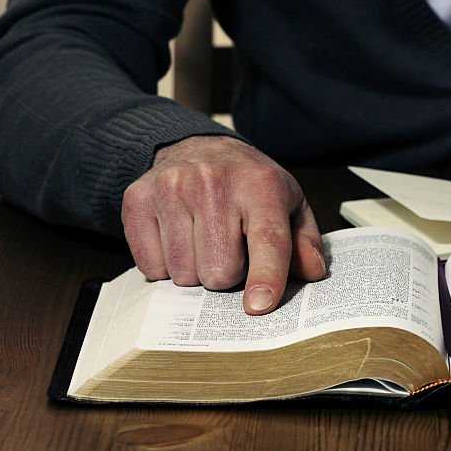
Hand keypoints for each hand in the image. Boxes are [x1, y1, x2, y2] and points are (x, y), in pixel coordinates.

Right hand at [121, 136, 325, 314]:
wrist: (198, 146)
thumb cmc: (248, 184)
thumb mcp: (290, 204)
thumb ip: (304, 242)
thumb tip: (312, 272)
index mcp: (260, 186)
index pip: (266, 239)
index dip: (265, 276)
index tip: (259, 305)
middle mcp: (213, 183)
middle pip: (219, 272)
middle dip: (228, 275)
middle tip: (230, 250)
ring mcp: (172, 190)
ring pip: (184, 274)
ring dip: (196, 271)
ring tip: (204, 241)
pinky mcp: (138, 201)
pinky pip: (151, 267)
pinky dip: (166, 266)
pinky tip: (178, 239)